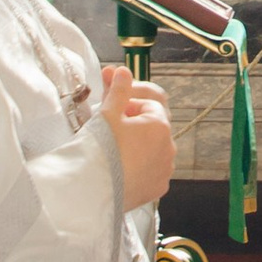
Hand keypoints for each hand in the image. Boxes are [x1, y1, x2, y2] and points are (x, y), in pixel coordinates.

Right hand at [99, 64, 174, 211]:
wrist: (92, 190)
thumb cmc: (100, 149)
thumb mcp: (107, 113)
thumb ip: (118, 90)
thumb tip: (123, 71)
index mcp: (160, 126)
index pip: (149, 104)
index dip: (129, 104)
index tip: (110, 111)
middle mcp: (169, 148)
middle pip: (152, 127)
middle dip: (133, 124)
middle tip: (108, 129)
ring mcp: (164, 170)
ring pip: (152, 150)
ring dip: (137, 146)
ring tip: (112, 150)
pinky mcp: (157, 189)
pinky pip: (151, 171)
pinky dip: (138, 167)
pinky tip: (119, 168)